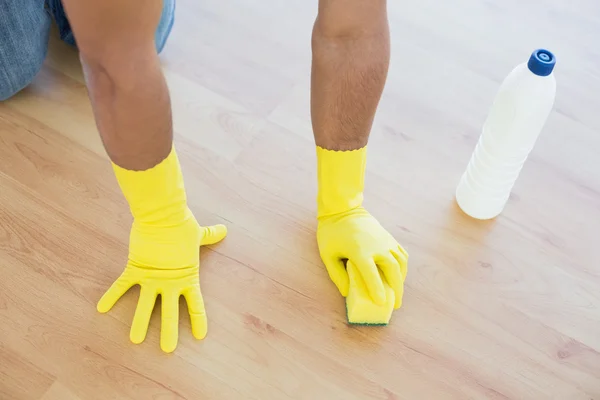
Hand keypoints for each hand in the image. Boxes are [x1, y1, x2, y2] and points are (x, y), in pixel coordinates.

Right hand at [97, 211, 226, 352]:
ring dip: (140, 323)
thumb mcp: (198, 234)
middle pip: (170, 313)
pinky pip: (121, 285)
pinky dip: (111, 296)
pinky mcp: (135, 268)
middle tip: (167, 350)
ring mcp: (151, 278)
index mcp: (187, 277)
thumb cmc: (182, 224)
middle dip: (169, 332)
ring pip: (145, 306)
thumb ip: (209, 236)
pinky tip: (100, 308)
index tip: (200, 336)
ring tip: (135, 341)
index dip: (198, 320)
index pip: (195, 304)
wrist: (162, 215)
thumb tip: (223, 229)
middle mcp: (169, 282)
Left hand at [317, 206, 407, 307]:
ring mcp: (385, 241)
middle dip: (396, 289)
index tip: (382, 303)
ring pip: (400, 263)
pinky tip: (400, 274)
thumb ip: (336, 275)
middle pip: (392, 270)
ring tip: (399, 292)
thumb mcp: (327, 255)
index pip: (372, 274)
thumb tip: (346, 293)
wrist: (343, 208)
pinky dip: (403, 266)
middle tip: (396, 305)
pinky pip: (401, 253)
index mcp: (360, 252)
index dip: (378, 290)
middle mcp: (377, 247)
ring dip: (402, 279)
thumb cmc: (332, 233)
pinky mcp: (389, 237)